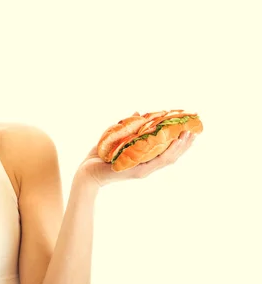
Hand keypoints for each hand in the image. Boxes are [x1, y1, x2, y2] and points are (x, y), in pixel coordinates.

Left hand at [78, 130, 196, 187]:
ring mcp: (143, 169)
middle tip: (196, 130)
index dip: (180, 142)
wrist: (87, 170)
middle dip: (185, 144)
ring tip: (189, 135)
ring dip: (180, 147)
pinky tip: (174, 143)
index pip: (167, 151)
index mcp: (144, 158)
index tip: (190, 129)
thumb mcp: (118, 137)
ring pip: (167, 159)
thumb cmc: (101, 155)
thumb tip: (139, 113)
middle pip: (172, 155)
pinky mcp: (137, 171)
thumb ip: (130, 127)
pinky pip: (155, 161)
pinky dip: (166, 152)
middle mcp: (146, 166)